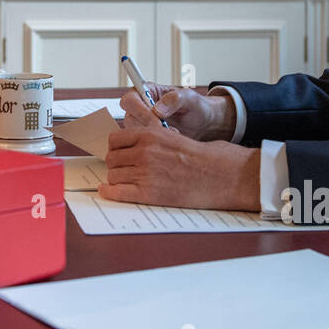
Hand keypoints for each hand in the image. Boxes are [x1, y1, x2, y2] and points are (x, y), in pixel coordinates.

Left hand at [99, 126, 260, 211]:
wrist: (220, 175)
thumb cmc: (202, 157)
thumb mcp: (173, 136)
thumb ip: (150, 139)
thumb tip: (131, 146)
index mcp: (150, 134)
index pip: (115, 140)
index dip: (115, 148)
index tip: (118, 155)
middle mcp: (144, 152)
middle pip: (111, 158)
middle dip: (116, 165)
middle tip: (122, 170)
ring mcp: (145, 172)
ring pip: (113, 175)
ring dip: (116, 179)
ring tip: (125, 182)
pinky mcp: (149, 193)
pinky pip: (117, 192)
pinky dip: (109, 193)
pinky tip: (107, 192)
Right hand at [119, 83, 235, 141]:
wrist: (204, 125)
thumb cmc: (197, 107)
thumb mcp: (190, 99)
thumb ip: (175, 99)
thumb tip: (158, 108)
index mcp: (147, 91)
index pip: (130, 99)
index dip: (140, 110)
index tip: (157, 119)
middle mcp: (140, 107)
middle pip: (129, 118)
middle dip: (147, 127)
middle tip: (167, 131)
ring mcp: (142, 124)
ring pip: (134, 134)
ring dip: (152, 137)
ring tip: (173, 134)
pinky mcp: (146, 138)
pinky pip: (142, 144)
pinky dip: (156, 145)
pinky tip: (171, 141)